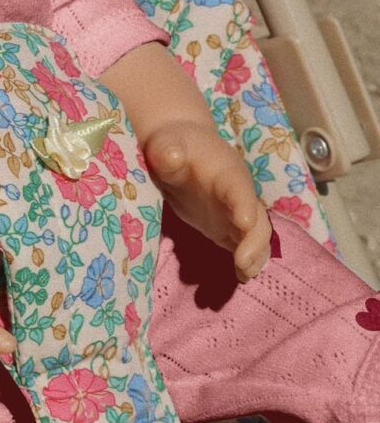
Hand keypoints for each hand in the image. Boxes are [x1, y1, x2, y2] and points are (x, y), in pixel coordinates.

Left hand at [143, 119, 271, 281]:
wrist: (178, 149)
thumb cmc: (170, 146)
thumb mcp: (165, 145)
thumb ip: (167, 151)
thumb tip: (170, 156)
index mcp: (226, 171)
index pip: (238, 188)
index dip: (243, 204)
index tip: (243, 222)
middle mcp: (239, 193)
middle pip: (257, 217)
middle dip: (254, 240)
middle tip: (242, 262)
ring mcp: (236, 212)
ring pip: (256, 235)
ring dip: (255, 255)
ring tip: (244, 275)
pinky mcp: (228, 226)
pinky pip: (243, 244)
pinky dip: (246, 261)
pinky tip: (240, 277)